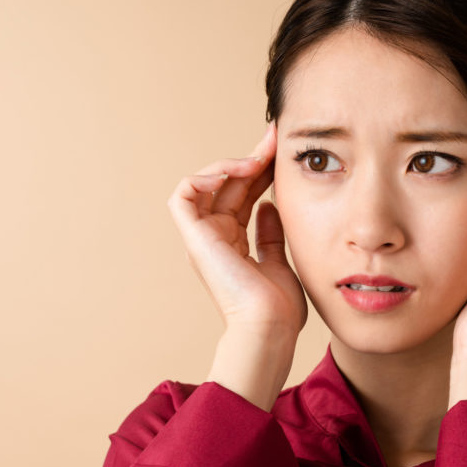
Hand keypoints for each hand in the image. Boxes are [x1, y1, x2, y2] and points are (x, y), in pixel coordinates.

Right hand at [166, 123, 306, 409]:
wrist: (269, 328)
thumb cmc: (279, 308)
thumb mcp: (281, 260)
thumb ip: (272, 233)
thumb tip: (269, 206)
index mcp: (233, 243)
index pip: (244, 194)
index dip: (262, 170)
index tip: (283, 151)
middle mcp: (215, 237)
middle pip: (228, 186)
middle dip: (252, 158)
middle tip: (275, 138)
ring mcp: (203, 237)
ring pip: (205, 184)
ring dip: (230, 165)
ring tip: (257, 158)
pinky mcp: (195, 238)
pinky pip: (184, 195)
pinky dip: (203, 177)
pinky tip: (233, 172)